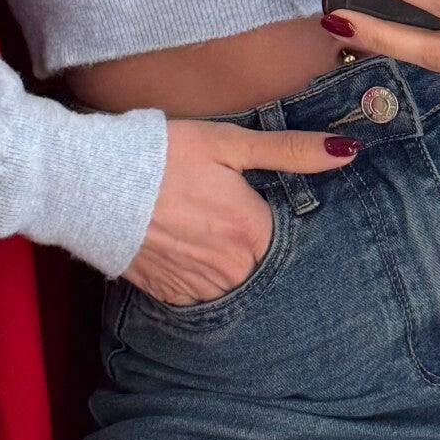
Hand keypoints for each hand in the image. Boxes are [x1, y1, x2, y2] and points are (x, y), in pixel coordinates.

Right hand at [126, 120, 358, 305]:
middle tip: (220, 208)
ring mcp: (200, 287)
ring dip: (227, 259)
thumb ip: (290, 151)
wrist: (91, 184)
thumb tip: (347, 151)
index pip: (289, 234)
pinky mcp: (170, 296)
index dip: (274, 213)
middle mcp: (233, 269)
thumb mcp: (229, 143)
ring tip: (200, 224)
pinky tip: (182, 244)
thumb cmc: (163, 155)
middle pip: (264, 260)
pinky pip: (202, 292)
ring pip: (234, 280)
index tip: (254, 196)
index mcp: (254, 231)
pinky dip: (199, 273)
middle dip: (252, 238)